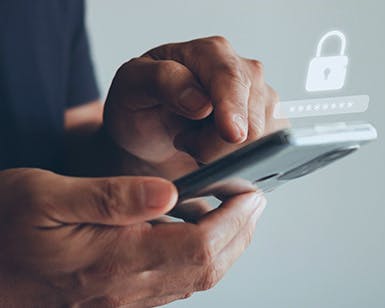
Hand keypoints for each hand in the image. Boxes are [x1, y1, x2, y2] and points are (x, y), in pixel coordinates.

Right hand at [0, 167, 265, 306]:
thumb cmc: (5, 227)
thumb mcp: (48, 197)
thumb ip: (110, 197)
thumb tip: (167, 192)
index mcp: (113, 261)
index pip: (198, 247)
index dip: (233, 221)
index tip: (252, 194)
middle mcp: (125, 289)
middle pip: (205, 267)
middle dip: (239, 232)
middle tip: (254, 199)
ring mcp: (122, 297)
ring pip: (193, 276)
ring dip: (222, 242)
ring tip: (235, 208)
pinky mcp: (116, 294)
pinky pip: (172, 277)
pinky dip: (196, 251)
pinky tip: (195, 224)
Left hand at [104, 36, 281, 178]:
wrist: (150, 129)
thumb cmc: (141, 104)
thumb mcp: (133, 85)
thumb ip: (162, 81)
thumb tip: (202, 101)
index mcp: (209, 52)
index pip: (231, 78)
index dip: (232, 108)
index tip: (231, 134)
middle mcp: (241, 70)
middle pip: (252, 117)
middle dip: (216, 143)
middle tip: (184, 140)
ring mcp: (258, 97)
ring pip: (264, 138)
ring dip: (225, 153)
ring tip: (197, 142)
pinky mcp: (267, 122)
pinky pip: (269, 150)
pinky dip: (240, 160)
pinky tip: (216, 152)